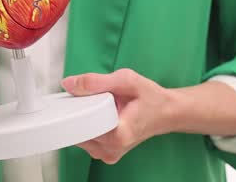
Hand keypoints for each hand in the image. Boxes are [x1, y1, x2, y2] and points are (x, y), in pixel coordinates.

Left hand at [61, 69, 176, 164]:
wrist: (166, 113)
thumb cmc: (150, 97)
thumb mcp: (126, 80)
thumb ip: (96, 82)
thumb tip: (69, 84)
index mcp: (118, 135)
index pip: (80, 124)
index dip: (73, 108)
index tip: (76, 96)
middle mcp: (111, 149)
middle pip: (77, 130)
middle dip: (77, 111)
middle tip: (93, 97)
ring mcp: (107, 154)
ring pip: (78, 135)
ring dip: (82, 118)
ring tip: (100, 106)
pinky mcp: (105, 153)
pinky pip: (84, 139)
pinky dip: (86, 125)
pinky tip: (99, 114)